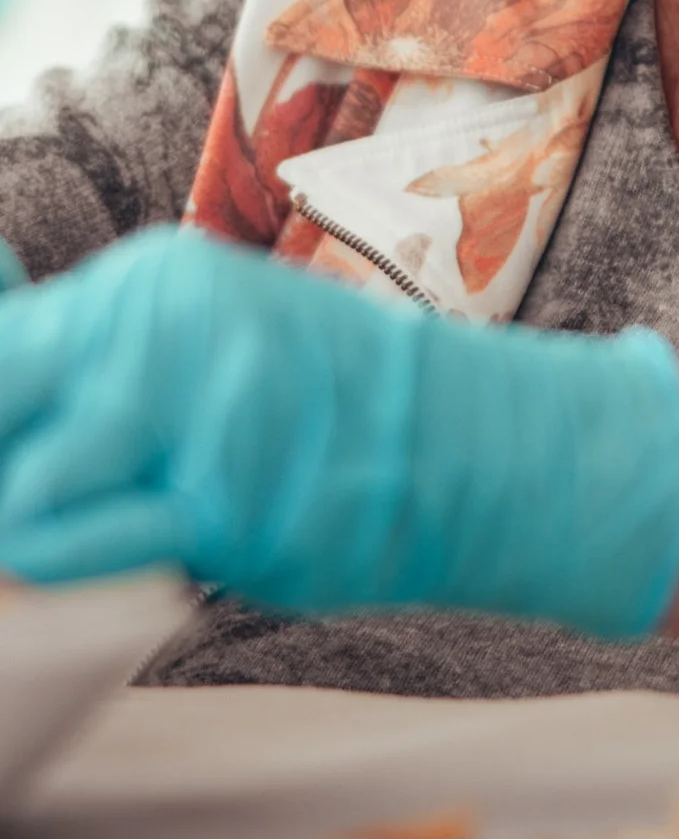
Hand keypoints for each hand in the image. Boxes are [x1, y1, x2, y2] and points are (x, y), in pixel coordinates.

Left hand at [0, 228, 678, 636]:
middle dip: (10, 460)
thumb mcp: (199, 347)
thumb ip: (91, 354)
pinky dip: (92, 561)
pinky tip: (176, 534)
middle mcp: (155, 321)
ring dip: (48, 526)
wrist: (467, 440)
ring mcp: (186, 400)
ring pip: (13, 488)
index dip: (1, 401)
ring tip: (138, 518)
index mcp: (149, 283)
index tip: (30, 433)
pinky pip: (67, 547)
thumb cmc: (323, 410)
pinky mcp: (214, 493)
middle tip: (74, 490)